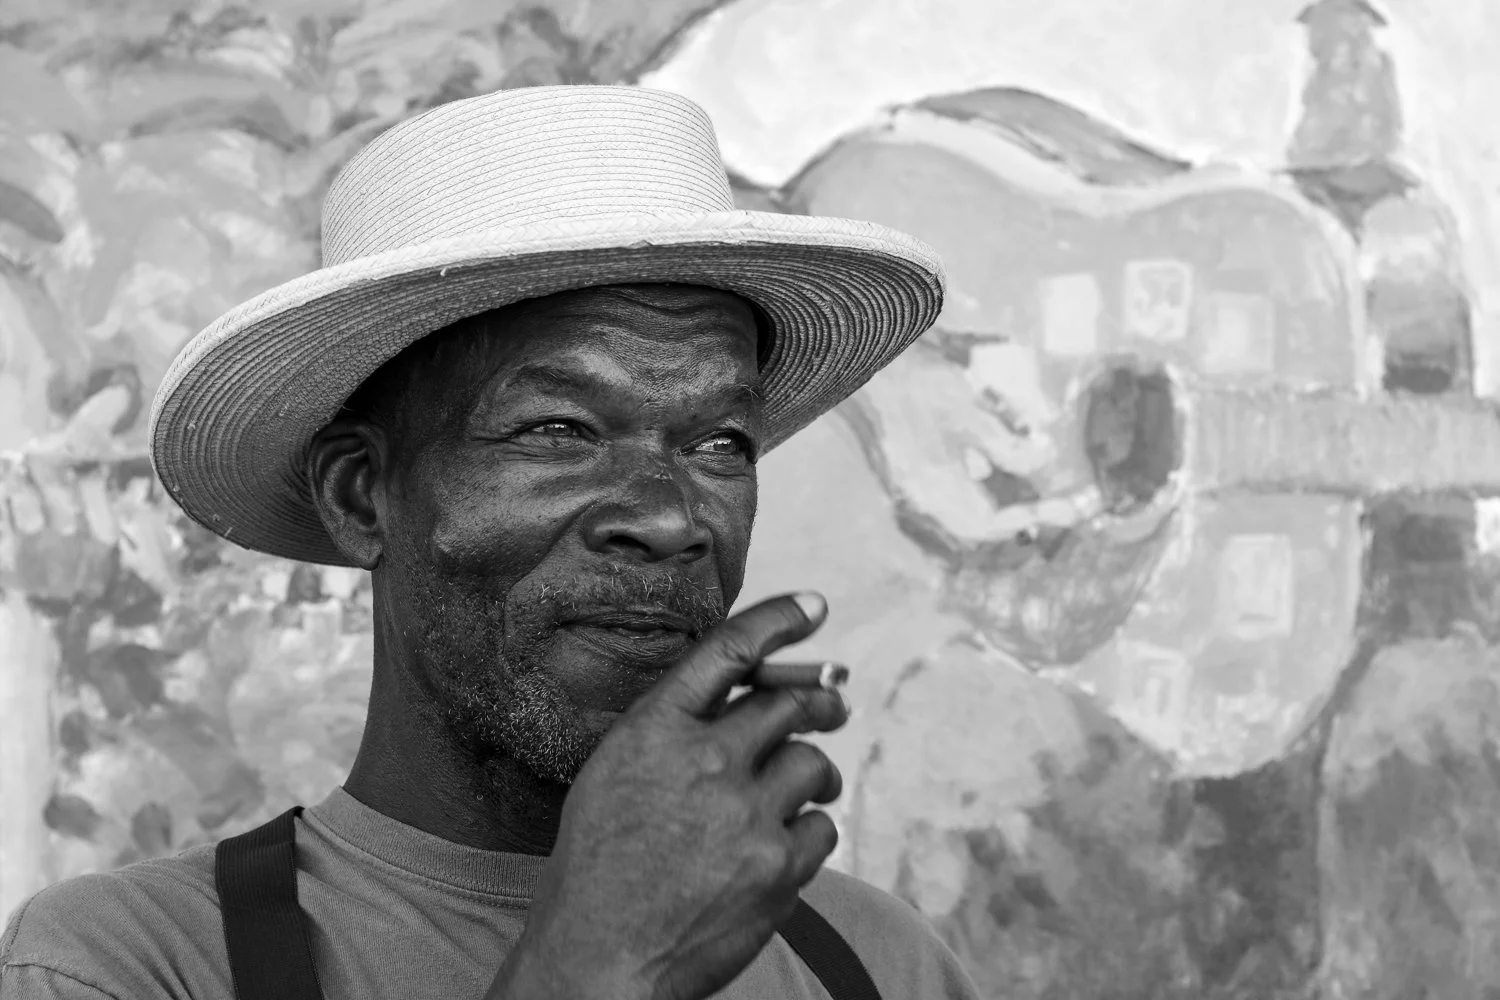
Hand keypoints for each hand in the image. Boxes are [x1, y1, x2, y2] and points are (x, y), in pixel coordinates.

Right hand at [489, 592, 848, 999]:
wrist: (600, 962)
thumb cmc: (595, 869)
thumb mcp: (612, 774)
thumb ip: (670, 731)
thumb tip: (735, 700)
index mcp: (654, 731)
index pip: (728, 650)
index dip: (780, 619)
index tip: (815, 606)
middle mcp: (705, 762)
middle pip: (789, 702)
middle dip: (819, 697)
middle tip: (833, 702)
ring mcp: (747, 817)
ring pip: (813, 763)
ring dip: (816, 770)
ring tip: (807, 785)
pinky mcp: (779, 870)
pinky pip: (823, 827)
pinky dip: (811, 830)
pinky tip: (784, 844)